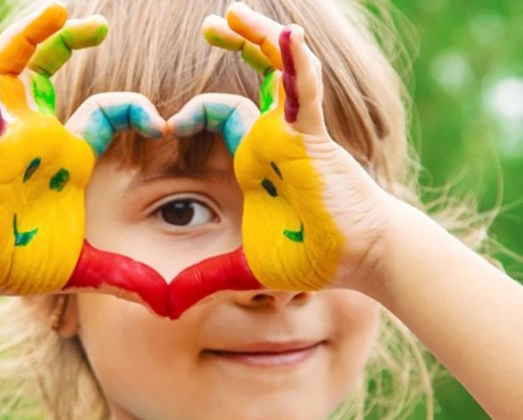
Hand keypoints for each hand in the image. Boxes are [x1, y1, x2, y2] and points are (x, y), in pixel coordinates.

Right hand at [0, 3, 166, 302]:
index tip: (163, 123)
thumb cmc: (18, 261)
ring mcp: (8, 133)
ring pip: (19, 68)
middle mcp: (39, 134)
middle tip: (99, 22)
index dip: (136, 109)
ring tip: (58, 10)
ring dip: (36, 37)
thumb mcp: (82, 267)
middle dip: (74, 40)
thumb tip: (163, 299)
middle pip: (54, 68)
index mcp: (68, 155)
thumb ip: (122, 276)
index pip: (107, 112)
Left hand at [170, 4, 393, 293]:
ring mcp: (295, 131)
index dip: (193, 111)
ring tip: (232, 10)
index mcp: (256, 157)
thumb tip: (169, 304)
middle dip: (233, 45)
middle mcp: (274, 135)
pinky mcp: (314, 137)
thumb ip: (207, 277)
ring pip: (277, 71)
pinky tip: (290, 38)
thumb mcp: (244, 268)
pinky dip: (298, 66)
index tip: (165, 126)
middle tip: (210, 23)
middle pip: (251, 77)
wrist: (357, 259)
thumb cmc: (311, 255)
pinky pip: (305, 93)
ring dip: (259, 38)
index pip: (221, 113)